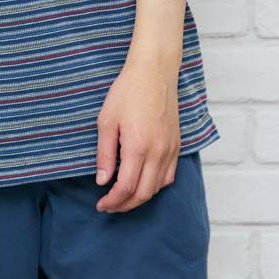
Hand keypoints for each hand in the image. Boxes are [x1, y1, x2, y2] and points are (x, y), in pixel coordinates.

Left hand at [93, 58, 180, 213]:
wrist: (154, 72)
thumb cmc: (127, 92)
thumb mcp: (106, 120)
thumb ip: (104, 153)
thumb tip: (103, 181)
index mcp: (138, 147)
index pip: (126, 187)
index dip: (112, 201)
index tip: (100, 205)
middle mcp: (158, 152)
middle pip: (143, 194)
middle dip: (125, 205)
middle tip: (109, 206)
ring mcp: (170, 149)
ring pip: (158, 187)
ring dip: (140, 197)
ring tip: (123, 197)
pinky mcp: (177, 145)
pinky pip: (169, 175)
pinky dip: (155, 186)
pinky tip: (143, 183)